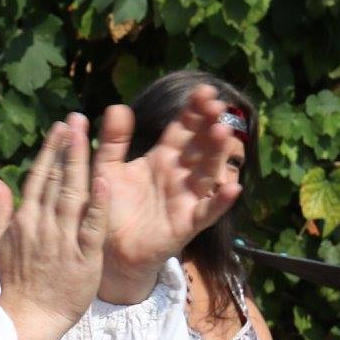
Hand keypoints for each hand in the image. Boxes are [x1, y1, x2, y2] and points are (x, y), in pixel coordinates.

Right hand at [0, 114, 108, 339]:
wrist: (28, 318)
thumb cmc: (17, 281)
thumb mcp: (1, 241)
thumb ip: (0, 207)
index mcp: (25, 219)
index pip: (40, 176)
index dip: (51, 149)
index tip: (60, 126)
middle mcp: (43, 224)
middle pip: (57, 179)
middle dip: (67, 147)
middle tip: (76, 118)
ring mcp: (63, 240)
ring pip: (74, 195)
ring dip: (81, 164)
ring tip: (89, 135)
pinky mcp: (84, 257)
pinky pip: (92, 227)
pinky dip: (98, 205)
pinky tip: (104, 181)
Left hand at [92, 86, 242, 303]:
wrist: (107, 248)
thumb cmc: (110, 206)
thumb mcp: (107, 168)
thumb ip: (112, 141)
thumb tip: (117, 107)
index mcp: (162, 158)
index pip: (183, 129)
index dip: (194, 111)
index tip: (204, 91)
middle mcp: (179, 175)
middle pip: (200, 145)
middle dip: (209, 125)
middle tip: (217, 105)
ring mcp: (186, 198)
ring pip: (207, 172)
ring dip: (217, 154)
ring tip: (223, 132)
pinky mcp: (186, 224)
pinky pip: (207, 211)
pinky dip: (220, 201)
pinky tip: (232, 187)